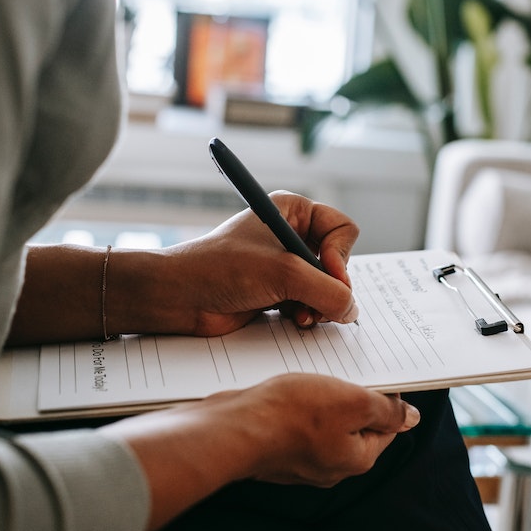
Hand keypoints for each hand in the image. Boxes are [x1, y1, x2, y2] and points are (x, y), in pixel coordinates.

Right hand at [101, 373, 420, 530]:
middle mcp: (331, 465)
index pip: (387, 426)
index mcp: (356, 459)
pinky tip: (290, 389)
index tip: (377, 375)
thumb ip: (386, 410)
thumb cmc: (291, 415)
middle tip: (343, 371)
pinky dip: (298, 404)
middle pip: (355, 424)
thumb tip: (411, 418)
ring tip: (314, 376)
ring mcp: (302, 460)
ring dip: (324, 397)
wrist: (233, 428)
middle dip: (352, 395)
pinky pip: (298, 423)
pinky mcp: (278, 449)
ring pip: (325, 421)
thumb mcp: (353, 402)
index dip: (386, 397)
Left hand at [141, 191, 360, 335]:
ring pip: (327, 286)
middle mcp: (292, 234)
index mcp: (293, 211)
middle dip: (331, 286)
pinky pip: (311, 302)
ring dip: (319, 304)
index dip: (342, 255)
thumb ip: (327, 291)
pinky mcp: (278, 291)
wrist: (179, 297)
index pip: (343, 229)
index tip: (329, 276)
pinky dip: (308, 314)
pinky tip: (294, 320)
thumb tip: (352, 310)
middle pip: (339, 261)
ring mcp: (286, 265)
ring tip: (303, 316)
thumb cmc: (221, 269)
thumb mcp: (283, 273)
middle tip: (318, 303)